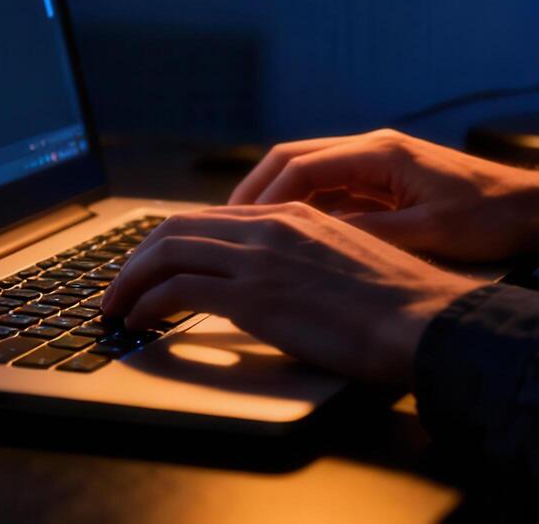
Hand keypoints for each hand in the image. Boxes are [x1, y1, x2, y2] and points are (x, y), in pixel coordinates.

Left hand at [98, 202, 484, 385]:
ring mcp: (260, 258)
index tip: (150, 264)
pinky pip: (177, 291)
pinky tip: (135, 322)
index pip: (211, 217)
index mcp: (294, 215)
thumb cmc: (400, 306)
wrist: (424, 320)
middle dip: (137, 257)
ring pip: (167, 253)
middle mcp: (271, 226)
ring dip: (130, 281)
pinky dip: (145, 304)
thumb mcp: (347, 263)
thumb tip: (277, 286)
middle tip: (117, 285)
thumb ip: (305, 262)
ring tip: (114, 307)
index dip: (170, 240)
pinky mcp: (254, 295)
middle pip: (178, 227)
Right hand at [228, 128, 538, 264]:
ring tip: (246, 234)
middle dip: (256, 191)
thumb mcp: (428, 233)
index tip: (238, 226)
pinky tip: (290, 238)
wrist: (535, 210)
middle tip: (222, 225)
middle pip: (295, 161)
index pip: (302, 166)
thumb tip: (317, 242)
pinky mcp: (387, 183)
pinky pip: (332, 190)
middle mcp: (374, 149)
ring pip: (310, 175)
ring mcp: (379, 164)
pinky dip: (305, 210)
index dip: (264, 198)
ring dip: (277, 201)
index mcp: (381, 152)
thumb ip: (371, 234)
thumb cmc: (490, 218)